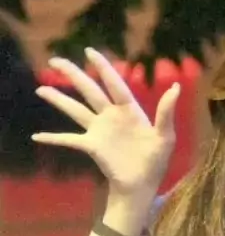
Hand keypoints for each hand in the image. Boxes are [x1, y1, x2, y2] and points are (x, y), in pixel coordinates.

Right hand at [32, 47, 179, 204]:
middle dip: (73, 75)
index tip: (89, 51)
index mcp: (129, 110)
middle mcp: (111, 116)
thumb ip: (166, 112)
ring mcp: (99, 130)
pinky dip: (52, 138)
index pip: (114, 83)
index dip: (102, 67)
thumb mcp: (165, 136)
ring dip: (58, 100)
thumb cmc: (156, 159)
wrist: (142, 184)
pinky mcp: (91, 146)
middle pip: (89, 91)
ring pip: (75, 110)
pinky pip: (68, 140)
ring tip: (41, 88)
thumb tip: (176, 87)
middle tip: (55, 60)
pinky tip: (36, 136)